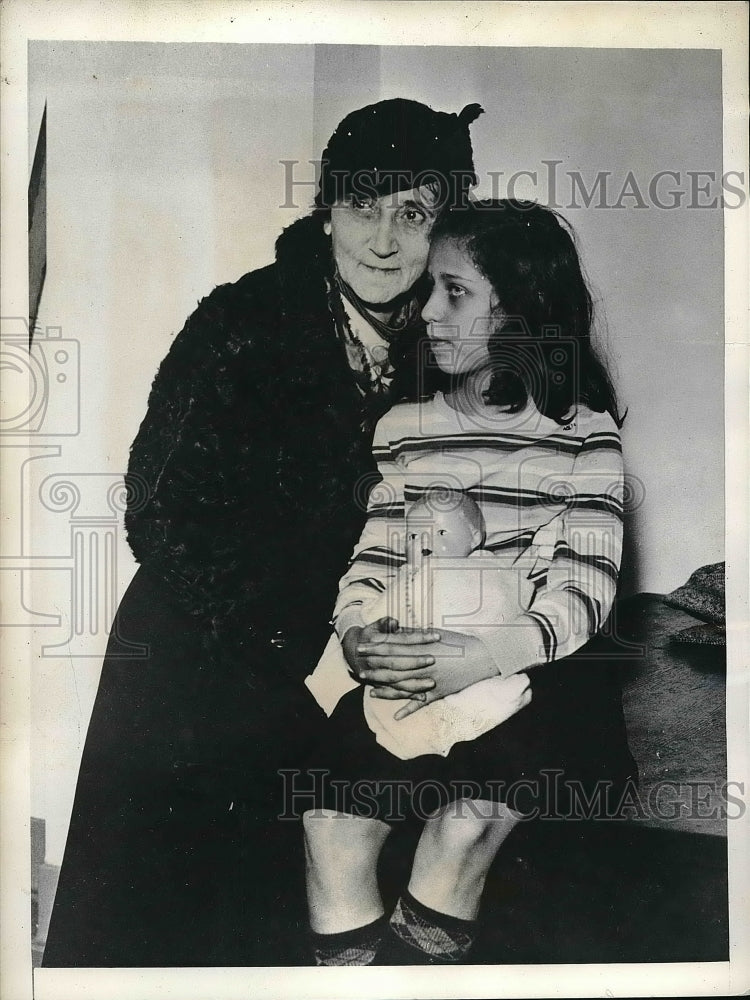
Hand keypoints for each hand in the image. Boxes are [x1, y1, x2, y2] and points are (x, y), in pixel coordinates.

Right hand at [341, 618, 439, 694]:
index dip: (418, 638)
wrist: (351, 652)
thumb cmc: (369, 636)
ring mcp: (376, 674)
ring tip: (431, 683)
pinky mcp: (379, 685)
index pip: (400, 640)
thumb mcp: (374, 626)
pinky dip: (407, 696)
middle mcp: (375, 659)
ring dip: (413, 683)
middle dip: (415, 662)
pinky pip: (393, 693)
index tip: (436, 636)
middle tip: (432, 660)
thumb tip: (394, 622)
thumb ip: (385, 622)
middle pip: (396, 662)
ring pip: (395, 680)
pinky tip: (423, 697)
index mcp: (377, 642)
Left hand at [361, 629, 498, 718]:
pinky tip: (396, 716)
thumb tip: (397, 632)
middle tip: (361, 672)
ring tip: (371, 692)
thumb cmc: (460, 642)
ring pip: (402, 687)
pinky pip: (421, 704)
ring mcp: (429, 681)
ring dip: (386, 690)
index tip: (362, 647)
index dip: (375, 648)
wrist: (483, 657)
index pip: (392, 648)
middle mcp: (422, 666)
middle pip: (392, 668)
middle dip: (375, 670)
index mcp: (420, 649)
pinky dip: (408, 710)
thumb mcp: (436, 634)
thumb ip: (416, 636)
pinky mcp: (438, 693)